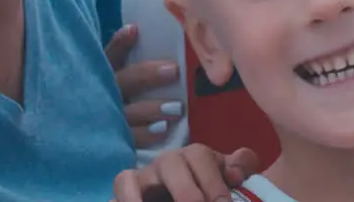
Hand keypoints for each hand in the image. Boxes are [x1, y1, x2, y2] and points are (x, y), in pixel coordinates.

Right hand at [105, 25, 184, 146]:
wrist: (82, 137)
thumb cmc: (108, 99)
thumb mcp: (111, 77)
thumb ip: (122, 57)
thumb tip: (137, 29)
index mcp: (100, 75)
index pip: (109, 55)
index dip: (120, 43)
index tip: (134, 30)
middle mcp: (102, 95)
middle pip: (125, 82)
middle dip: (147, 76)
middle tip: (173, 71)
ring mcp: (105, 120)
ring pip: (128, 113)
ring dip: (152, 109)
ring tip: (177, 108)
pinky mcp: (112, 142)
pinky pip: (129, 139)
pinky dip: (146, 134)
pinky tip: (163, 130)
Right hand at [112, 144, 259, 201]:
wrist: (189, 194)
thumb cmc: (208, 189)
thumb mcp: (224, 178)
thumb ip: (239, 167)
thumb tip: (236, 172)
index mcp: (191, 158)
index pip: (199, 155)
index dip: (213, 181)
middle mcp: (163, 165)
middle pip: (168, 164)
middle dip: (186, 192)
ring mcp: (138, 182)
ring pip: (126, 179)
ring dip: (135, 197)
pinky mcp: (121, 198)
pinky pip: (114, 199)